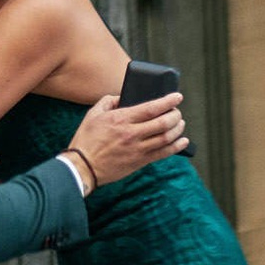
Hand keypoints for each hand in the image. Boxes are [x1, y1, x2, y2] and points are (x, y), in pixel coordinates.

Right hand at [67, 91, 187, 185]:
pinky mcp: (140, 161)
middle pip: (164, 122)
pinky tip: (182, 141)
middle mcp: (132, 134)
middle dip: (175, 115)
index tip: (177, 97)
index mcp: (121, 119)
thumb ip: (108, 101)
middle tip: (176, 112)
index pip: (152, 108)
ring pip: (167, 137)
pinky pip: (164, 153)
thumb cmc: (86, 140)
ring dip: (178, 129)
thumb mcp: (93, 115)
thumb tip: (122, 97)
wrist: (82, 167)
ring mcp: (138, 149)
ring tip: (180, 124)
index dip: (168, 101)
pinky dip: (177, 146)